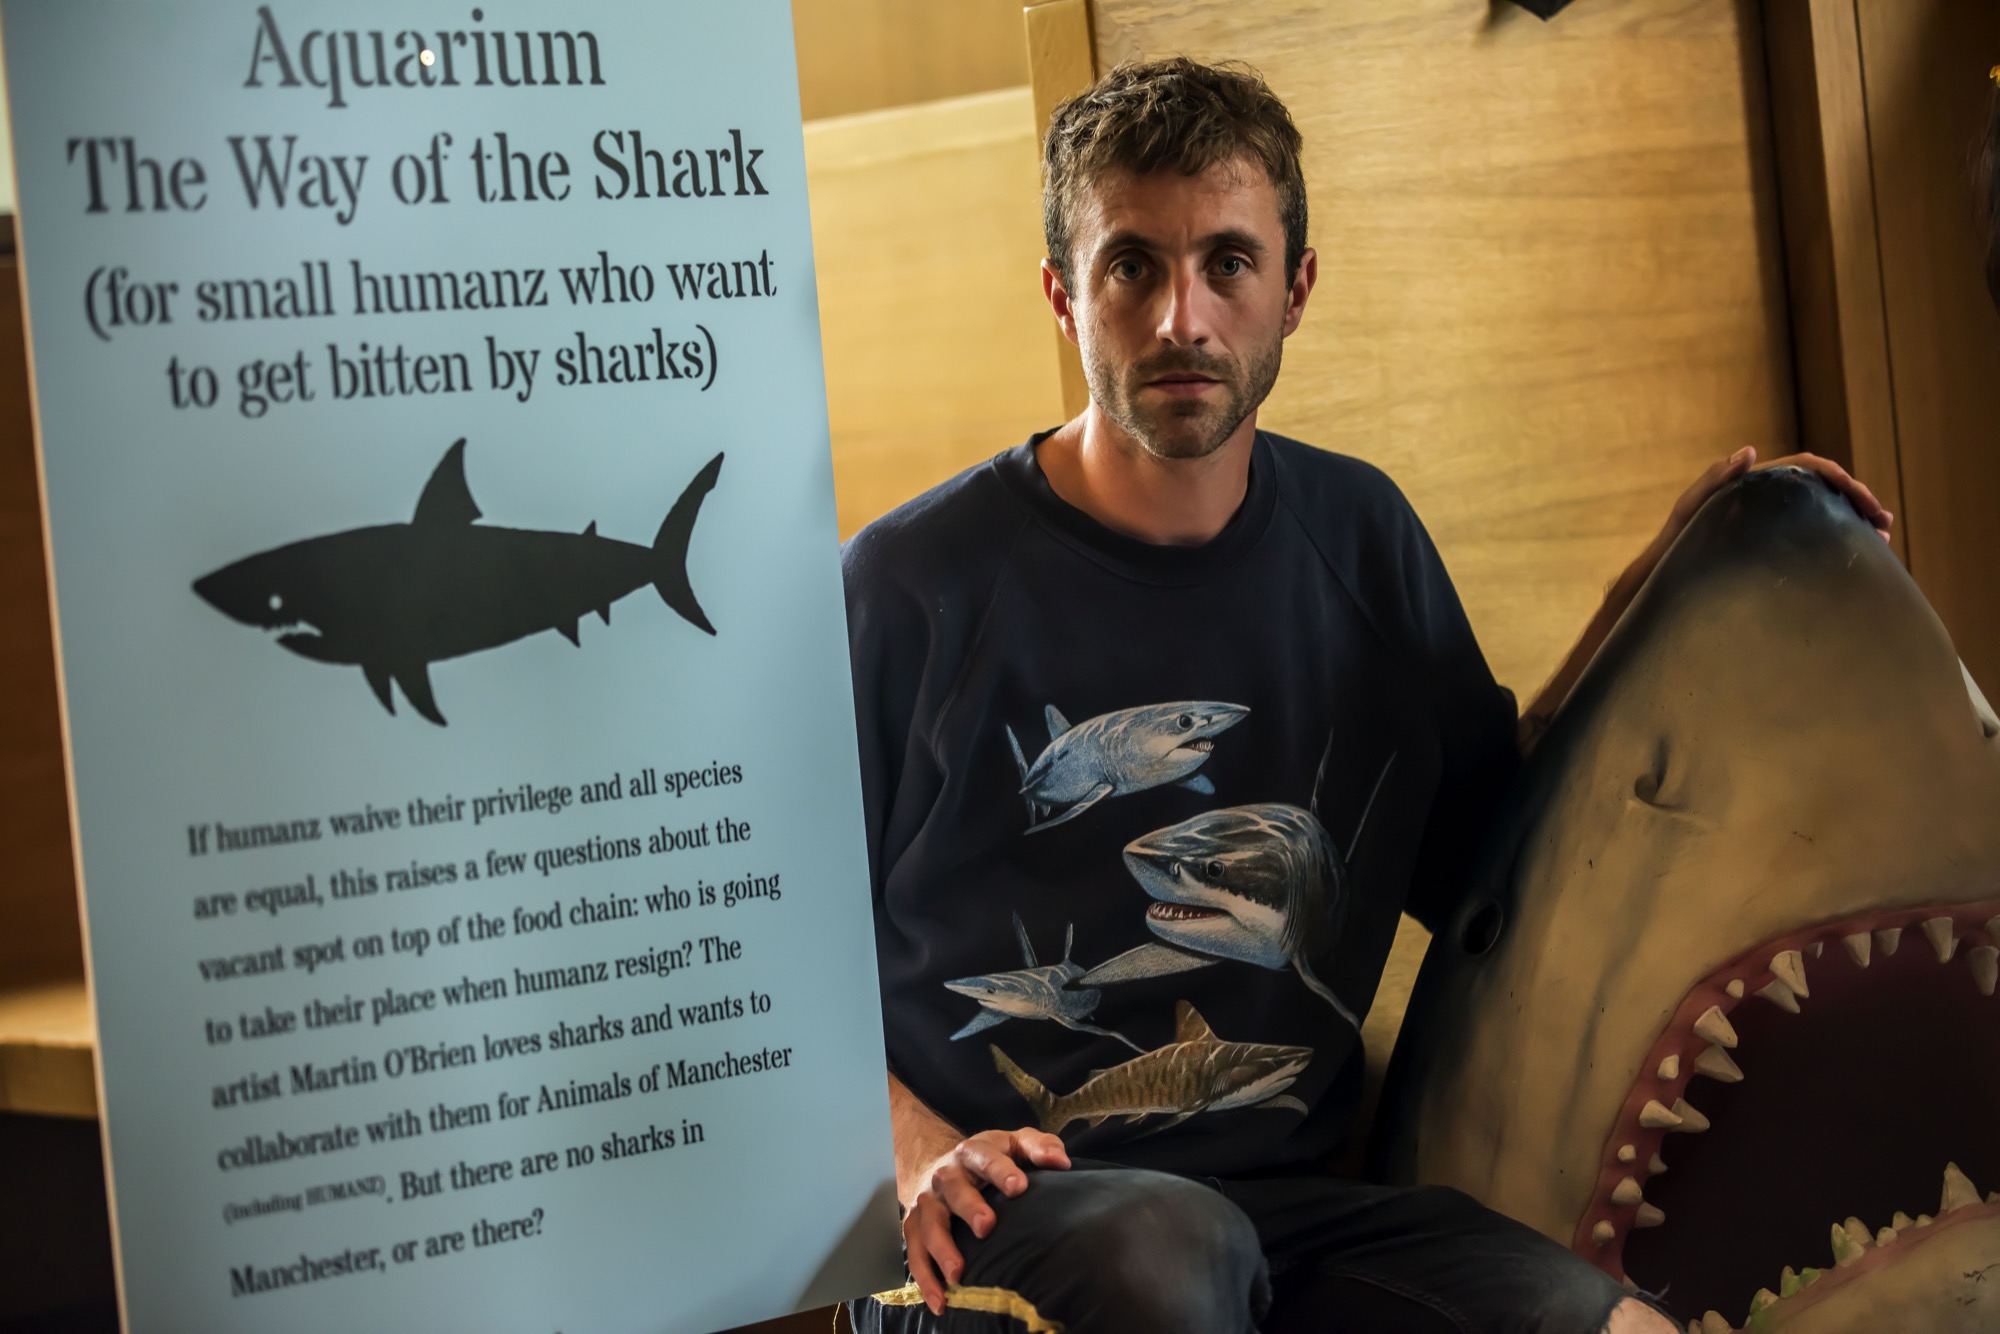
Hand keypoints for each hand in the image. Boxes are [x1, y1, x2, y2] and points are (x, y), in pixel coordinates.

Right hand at [902, 1127, 1070, 1314]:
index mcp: (973, 1152)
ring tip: (958, 1274)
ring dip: (942, 1248)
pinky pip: (915, 1252)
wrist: (944, 1166)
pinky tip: (940, 1300)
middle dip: (969, 1207)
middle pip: (955, 1188)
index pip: (986, 1157)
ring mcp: (928, 1202)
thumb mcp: (1016, 1143)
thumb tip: (1061, 1163)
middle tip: (986, 1227)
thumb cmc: (991, 1159)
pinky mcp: (914, 1226)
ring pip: (930, 1223)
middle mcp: (946, 1175)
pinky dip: (924, 1277)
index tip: (1019, 1187)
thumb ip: (1041, 1147)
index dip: (1001, 1171)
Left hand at [1668, 447, 1892, 548]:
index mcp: (1760, 481)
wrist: (1670, 567)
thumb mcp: (1691, 506)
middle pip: (1826, 487)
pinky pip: (1817, 533)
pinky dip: (1841, 537)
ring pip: (1827, 510)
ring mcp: (1778, 517)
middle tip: (1883, 521)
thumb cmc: (1678, 536)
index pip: (1809, 468)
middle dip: (1858, 499)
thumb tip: (1747, 451)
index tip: (1860, 497)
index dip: (1838, 478)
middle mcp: (1773, 495)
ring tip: (1883, 536)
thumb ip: (1715, 478)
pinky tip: (1861, 551)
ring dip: (1857, 519)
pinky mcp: (1778, 539)